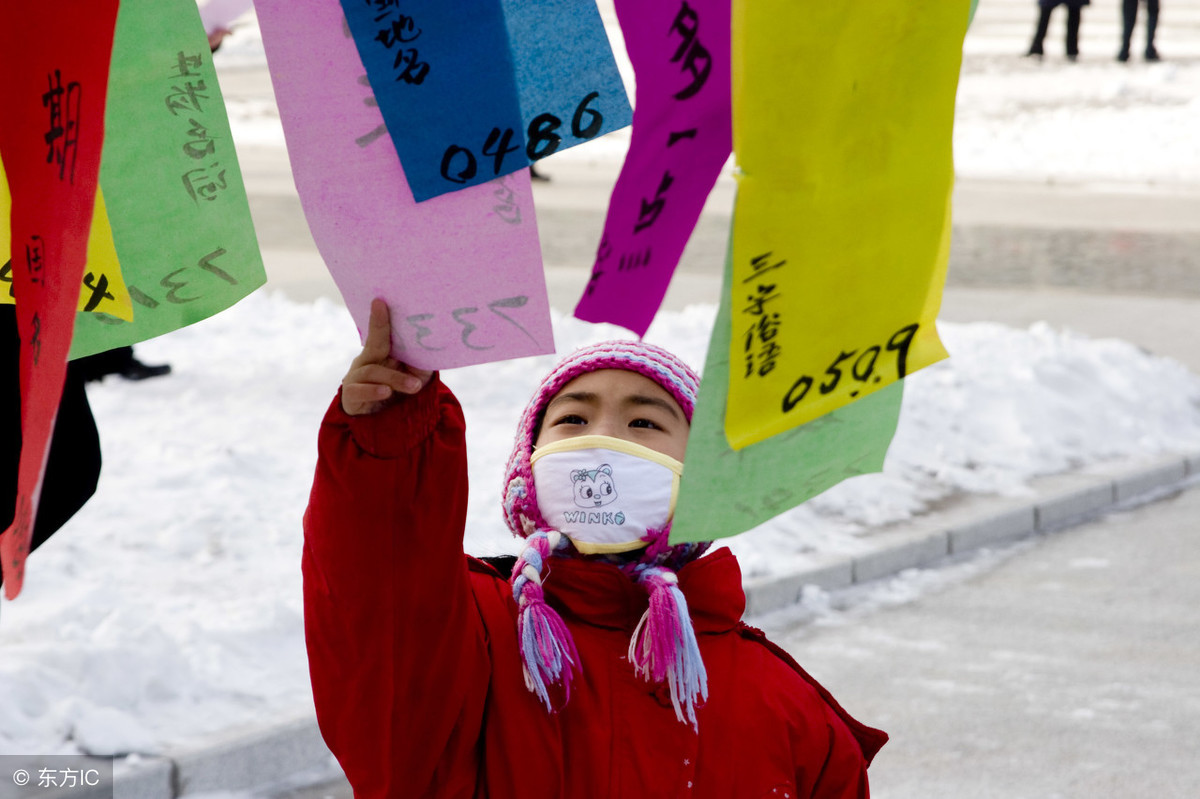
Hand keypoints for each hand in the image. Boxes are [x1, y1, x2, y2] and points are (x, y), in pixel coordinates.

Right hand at [341, 299, 433, 415]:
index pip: (380, 333)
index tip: (380, 301)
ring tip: (414, 386)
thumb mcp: (416, 376)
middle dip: (380, 328)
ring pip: (373, 372)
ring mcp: (356, 377)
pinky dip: (372, 391)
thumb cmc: (400, 390)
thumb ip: (421, 362)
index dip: (379, 318)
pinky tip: (385, 392)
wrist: (386, 421)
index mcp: (380, 353)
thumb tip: (434, 344)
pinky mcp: (351, 396)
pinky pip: (359, 390)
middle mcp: (365, 361)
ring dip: (395, 379)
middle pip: (374, 344)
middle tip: (384, 311)